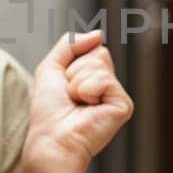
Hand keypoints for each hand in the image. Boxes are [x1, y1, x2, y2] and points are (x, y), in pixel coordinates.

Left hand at [24, 30, 133, 172]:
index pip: (92, 48)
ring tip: (77, 103)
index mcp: (92, 78)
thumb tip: (98, 34)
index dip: (71, 62)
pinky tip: (87, 108)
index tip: (63, 85)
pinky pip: (104, 78)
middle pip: (98, 53)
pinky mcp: (123, 105)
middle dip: (75, 71)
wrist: (52, 139)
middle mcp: (107, 86)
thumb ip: (70, 44)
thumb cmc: (48, 112)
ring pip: (100, 63)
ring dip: (78, 82)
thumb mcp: (51, 67)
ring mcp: (116, 96)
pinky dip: (87, 90)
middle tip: (70, 96)